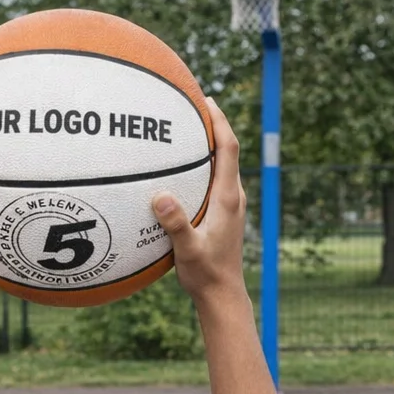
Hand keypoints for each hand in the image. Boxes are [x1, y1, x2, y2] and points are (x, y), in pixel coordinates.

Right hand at [152, 98, 247, 303]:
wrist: (222, 294)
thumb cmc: (205, 274)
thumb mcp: (188, 250)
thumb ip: (176, 224)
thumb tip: (161, 197)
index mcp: (227, 198)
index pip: (228, 148)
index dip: (220, 121)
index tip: (206, 99)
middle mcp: (233, 196)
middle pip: (227, 149)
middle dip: (212, 124)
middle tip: (191, 104)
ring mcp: (230, 204)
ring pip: (222, 164)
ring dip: (208, 144)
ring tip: (185, 128)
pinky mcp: (224, 213)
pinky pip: (215, 178)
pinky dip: (202, 164)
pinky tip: (180, 168)